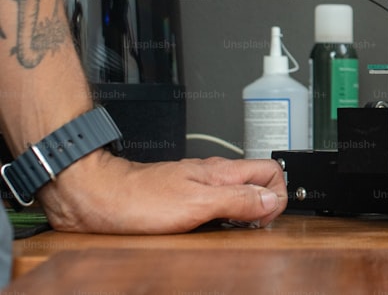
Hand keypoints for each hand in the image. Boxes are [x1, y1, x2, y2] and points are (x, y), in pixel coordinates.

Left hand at [37, 150, 286, 233]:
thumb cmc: (137, 200)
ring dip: (244, 213)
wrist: (95, 198)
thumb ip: (237, 200)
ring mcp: (198, 186)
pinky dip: (222, 218)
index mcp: (222, 172)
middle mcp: (214, 176)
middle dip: (265, 205)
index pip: (272, 170)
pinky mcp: (182, 199)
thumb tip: (270, 201)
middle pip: (259, 182)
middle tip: (252, 227)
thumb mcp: (196, 204)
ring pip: (239, 193)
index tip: (264, 219)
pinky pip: (216, 204)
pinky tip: (209, 231)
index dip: (278, 196)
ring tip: (234, 231)